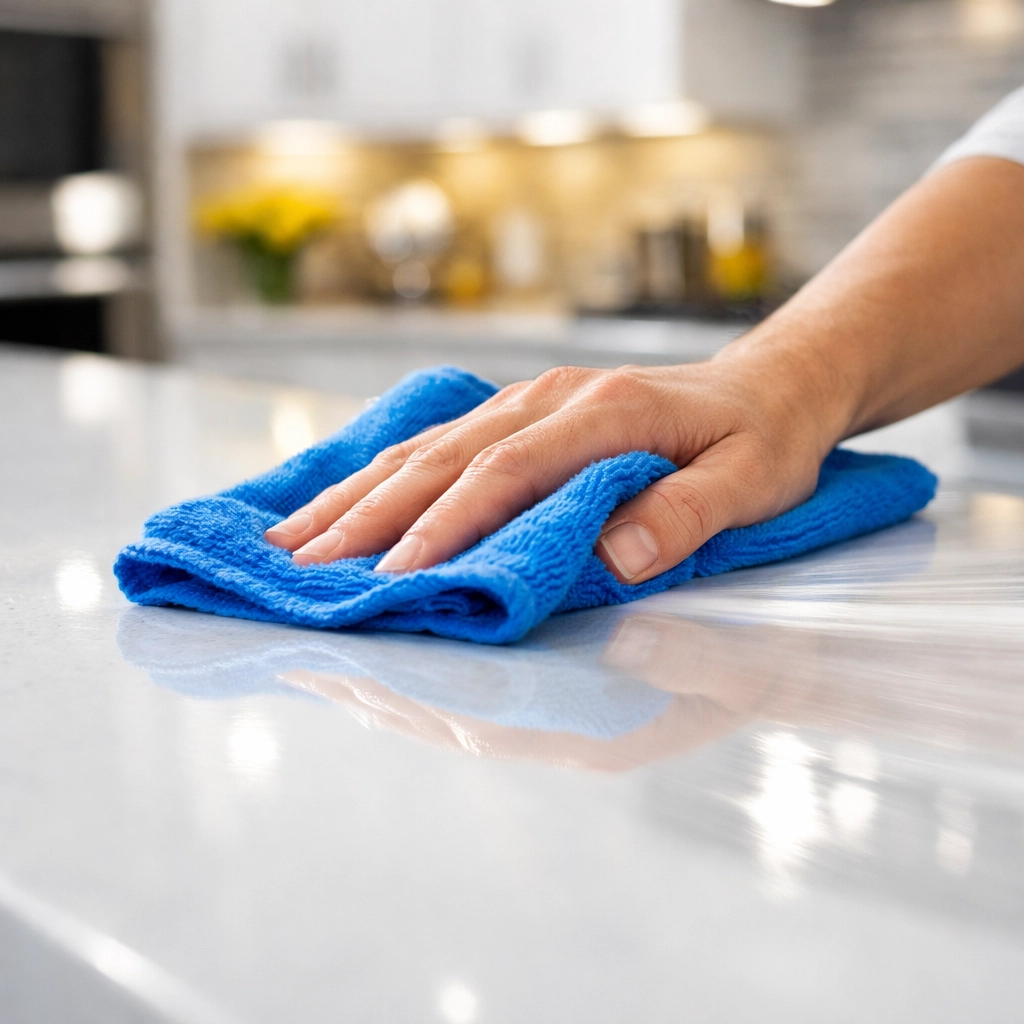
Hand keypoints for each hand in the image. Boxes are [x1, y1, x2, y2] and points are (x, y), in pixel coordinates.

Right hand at [264, 351, 842, 583]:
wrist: (772, 382)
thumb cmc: (763, 437)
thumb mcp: (753, 480)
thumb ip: (686, 514)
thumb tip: (612, 558)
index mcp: (602, 413)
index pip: (503, 472)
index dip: (443, 524)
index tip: (393, 574)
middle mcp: (552, 398)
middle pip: (444, 456)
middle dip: (369, 512)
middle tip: (305, 562)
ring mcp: (533, 398)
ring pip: (428, 443)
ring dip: (360, 490)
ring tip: (294, 533)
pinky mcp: (525, 409)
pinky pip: (442, 437)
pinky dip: (386, 469)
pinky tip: (347, 493)